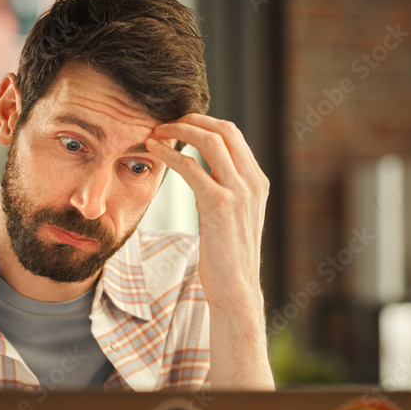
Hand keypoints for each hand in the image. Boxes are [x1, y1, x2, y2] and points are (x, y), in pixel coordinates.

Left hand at [146, 114, 273, 388]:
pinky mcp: (220, 204)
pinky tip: (153, 150)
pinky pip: (192, 165)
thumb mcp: (230, 218)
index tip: (178, 125)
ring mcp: (240, 192)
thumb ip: (222, 191)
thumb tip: (201, 172)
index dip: (204, 123)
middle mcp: (253, 182)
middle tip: (164, 122)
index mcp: (257, 182)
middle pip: (224, 129)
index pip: (233, 135)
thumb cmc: (226, 258)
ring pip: (210, 140)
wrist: (236, 290)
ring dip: (179, 130)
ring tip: (156, 132)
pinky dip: (170, 153)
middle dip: (192, 119)